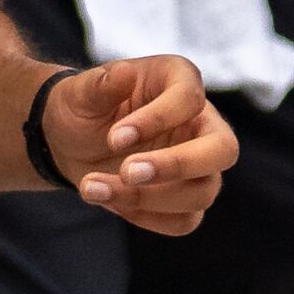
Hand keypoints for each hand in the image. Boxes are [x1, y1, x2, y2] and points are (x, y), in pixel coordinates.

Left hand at [40, 56, 235, 234]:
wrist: (70, 141)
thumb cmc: (82, 107)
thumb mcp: (80, 91)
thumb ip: (100, 85)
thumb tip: (123, 73)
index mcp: (179, 81)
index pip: (189, 99)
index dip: (156, 120)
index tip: (114, 137)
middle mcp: (200, 123)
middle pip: (222, 150)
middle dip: (176, 165)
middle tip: (126, 172)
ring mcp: (199, 165)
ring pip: (202, 193)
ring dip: (147, 197)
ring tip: (90, 187)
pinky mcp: (187, 199)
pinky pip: (184, 220)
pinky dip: (144, 217)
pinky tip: (108, 199)